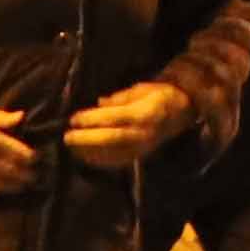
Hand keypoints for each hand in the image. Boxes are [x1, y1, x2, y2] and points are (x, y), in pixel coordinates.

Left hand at [62, 78, 189, 163]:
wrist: (182, 111)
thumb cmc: (158, 95)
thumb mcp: (140, 89)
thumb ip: (119, 98)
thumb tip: (99, 103)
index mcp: (145, 113)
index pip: (115, 118)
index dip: (93, 119)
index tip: (74, 119)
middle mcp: (145, 133)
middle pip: (112, 139)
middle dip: (87, 139)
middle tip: (67, 137)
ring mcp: (144, 147)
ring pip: (114, 154)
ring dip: (90, 152)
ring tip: (71, 148)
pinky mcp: (141, 155)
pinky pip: (119, 162)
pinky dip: (100, 161)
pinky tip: (85, 157)